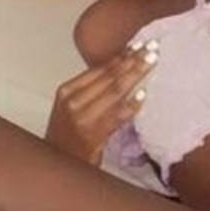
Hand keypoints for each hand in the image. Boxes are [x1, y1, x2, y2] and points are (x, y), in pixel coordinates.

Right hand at [45, 42, 157, 165]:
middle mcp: (72, 101)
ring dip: (135, 74)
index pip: (99, 69)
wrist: (57, 167)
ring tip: (151, 62)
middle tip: (152, 47)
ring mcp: (82, 118)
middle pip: (109, 76)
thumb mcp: (72, 109)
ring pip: (114, 91)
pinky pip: (117, 116)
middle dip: (132, 60)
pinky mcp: (92, 135)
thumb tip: (121, 70)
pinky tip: (144, 94)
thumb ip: (91, 91)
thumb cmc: (68, 138)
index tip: (138, 44)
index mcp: (67, 91)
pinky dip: (131, 104)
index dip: (121, 55)